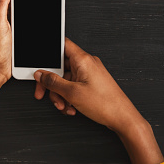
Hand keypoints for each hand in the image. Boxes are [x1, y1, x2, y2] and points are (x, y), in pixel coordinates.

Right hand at [34, 38, 163, 163]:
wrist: (123, 119)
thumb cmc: (105, 104)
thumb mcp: (72, 93)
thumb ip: (53, 82)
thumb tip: (40, 74)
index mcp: (83, 60)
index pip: (62, 45)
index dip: (49, 53)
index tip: (40, 63)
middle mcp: (86, 64)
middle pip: (60, 67)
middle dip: (51, 83)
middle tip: (43, 93)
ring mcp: (89, 74)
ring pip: (65, 80)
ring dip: (60, 94)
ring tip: (63, 105)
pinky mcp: (91, 84)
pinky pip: (73, 86)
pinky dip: (68, 97)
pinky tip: (70, 107)